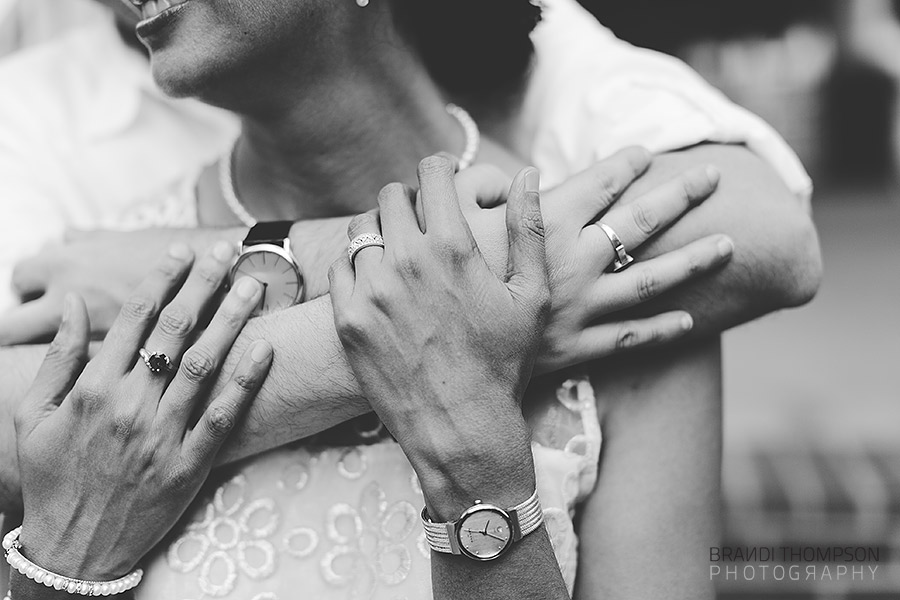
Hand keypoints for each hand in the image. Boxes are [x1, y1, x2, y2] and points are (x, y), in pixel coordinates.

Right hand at [12, 242, 271, 582]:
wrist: (75, 546)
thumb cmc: (52, 475)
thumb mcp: (34, 415)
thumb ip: (58, 358)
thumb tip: (78, 307)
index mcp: (94, 387)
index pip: (135, 318)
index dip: (164, 278)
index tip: (184, 250)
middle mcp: (131, 404)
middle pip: (176, 331)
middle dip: (205, 285)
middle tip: (229, 253)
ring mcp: (164, 433)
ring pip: (205, 364)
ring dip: (232, 320)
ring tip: (253, 286)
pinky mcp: (191, 462)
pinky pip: (224, 414)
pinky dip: (246, 379)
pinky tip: (265, 347)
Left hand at [329, 157, 548, 519]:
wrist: (460, 426)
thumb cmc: (503, 362)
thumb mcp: (531, 295)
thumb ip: (528, 228)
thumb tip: (526, 172)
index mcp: (452, 246)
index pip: (431, 171)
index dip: (440, 168)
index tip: (443, 176)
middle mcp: (405, 260)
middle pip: (392, 195)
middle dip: (410, 200)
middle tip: (422, 220)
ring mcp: (371, 289)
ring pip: (362, 227)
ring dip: (381, 230)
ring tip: (399, 252)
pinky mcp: (347, 318)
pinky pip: (340, 266)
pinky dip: (357, 266)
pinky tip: (378, 284)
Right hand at [456, 147, 733, 372]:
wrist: (442, 352)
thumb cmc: (445, 278)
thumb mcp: (451, 220)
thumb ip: (480, 188)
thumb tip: (512, 178)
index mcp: (548, 225)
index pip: (600, 184)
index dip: (627, 165)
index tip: (647, 154)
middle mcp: (577, 262)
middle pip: (641, 223)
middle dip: (680, 196)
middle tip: (712, 177)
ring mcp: (584, 307)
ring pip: (651, 279)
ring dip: (692, 260)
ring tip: (728, 245)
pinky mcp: (580, 346)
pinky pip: (630, 337)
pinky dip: (661, 330)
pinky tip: (691, 321)